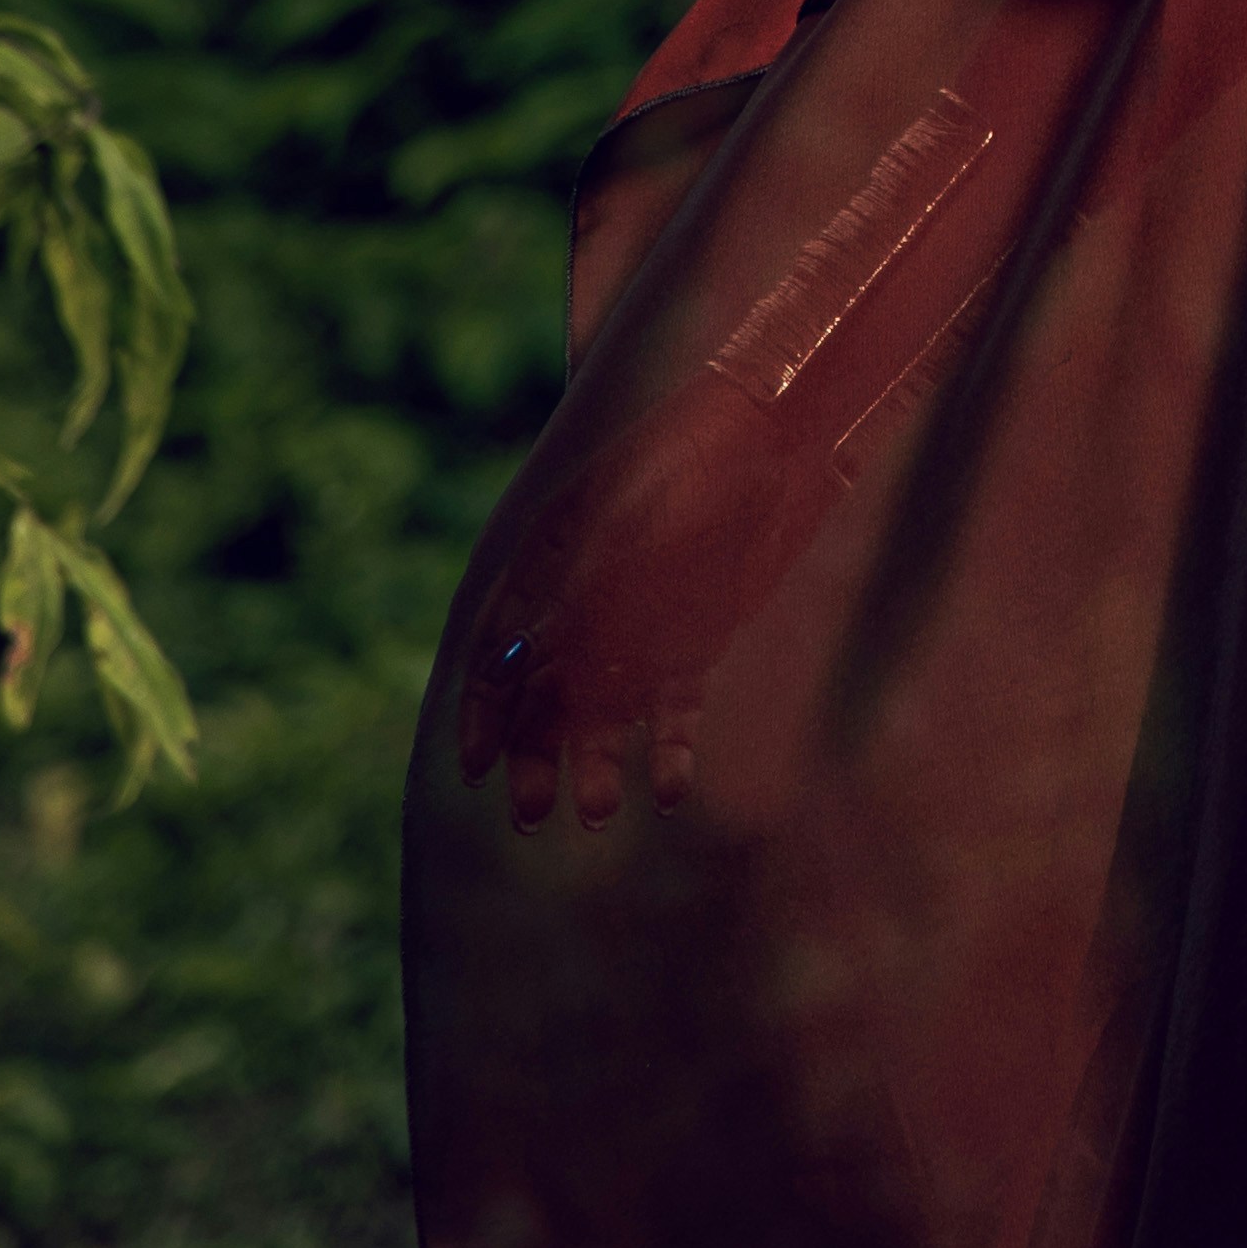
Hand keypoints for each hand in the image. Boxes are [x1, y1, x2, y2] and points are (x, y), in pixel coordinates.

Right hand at [454, 381, 809, 831]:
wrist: (771, 434)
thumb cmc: (685, 463)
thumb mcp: (615, 527)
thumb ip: (566, 598)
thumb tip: (504, 668)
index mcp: (546, 562)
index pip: (496, 650)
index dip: (483, 712)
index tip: (475, 768)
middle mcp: (585, 603)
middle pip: (544, 695)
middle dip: (533, 756)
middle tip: (532, 813)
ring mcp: (640, 625)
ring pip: (606, 712)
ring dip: (597, 764)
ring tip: (598, 811)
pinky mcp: (694, 642)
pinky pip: (674, 708)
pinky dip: (670, 750)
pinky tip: (671, 790)